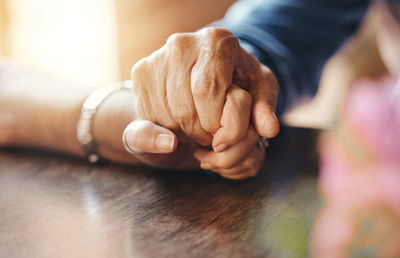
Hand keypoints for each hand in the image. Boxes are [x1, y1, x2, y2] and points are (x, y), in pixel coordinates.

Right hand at [131, 27, 279, 151]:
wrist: (198, 84)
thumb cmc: (232, 89)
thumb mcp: (257, 96)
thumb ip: (265, 111)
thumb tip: (268, 129)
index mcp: (218, 41)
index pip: (208, 89)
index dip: (218, 122)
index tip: (226, 135)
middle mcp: (182, 44)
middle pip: (186, 108)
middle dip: (202, 133)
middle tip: (211, 135)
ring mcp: (156, 59)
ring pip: (166, 117)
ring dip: (185, 134)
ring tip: (196, 126)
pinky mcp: (139, 75)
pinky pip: (145, 121)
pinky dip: (162, 135)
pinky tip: (175, 130)